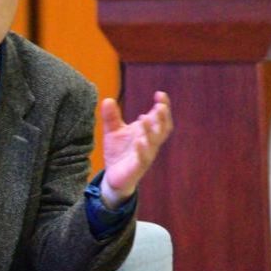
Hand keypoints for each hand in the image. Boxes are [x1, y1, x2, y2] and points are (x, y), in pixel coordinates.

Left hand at [99, 91, 172, 207]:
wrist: (114, 176)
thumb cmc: (118, 152)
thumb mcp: (113, 131)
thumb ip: (111, 117)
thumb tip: (106, 99)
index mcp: (147, 132)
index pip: (160, 118)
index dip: (163, 106)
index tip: (160, 94)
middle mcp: (150, 143)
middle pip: (162, 129)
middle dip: (162, 117)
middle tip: (160, 106)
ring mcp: (146, 155)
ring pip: (154, 143)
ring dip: (151, 130)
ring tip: (144, 117)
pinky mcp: (138, 167)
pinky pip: (143, 159)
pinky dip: (142, 150)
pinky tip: (139, 142)